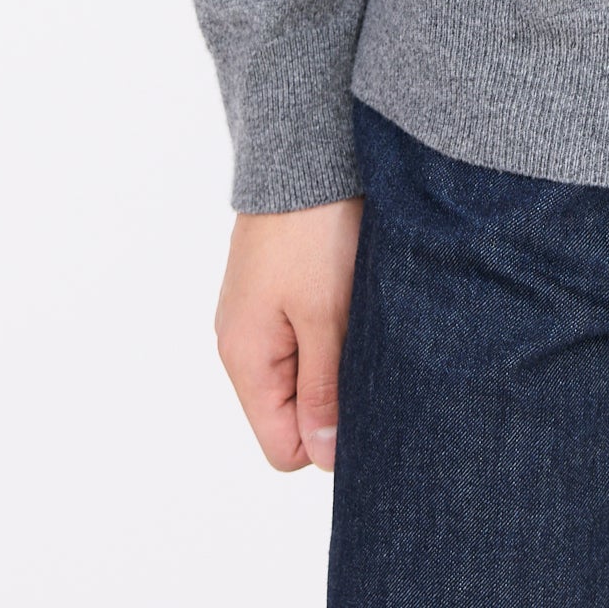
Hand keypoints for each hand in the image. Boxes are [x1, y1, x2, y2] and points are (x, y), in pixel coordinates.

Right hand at [214, 197, 363, 471]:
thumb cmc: (314, 231)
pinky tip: (349, 295)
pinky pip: (302, 337)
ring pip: (302, 373)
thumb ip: (323, 389)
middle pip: (291, 413)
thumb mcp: (326, 315)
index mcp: (245, 359)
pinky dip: (328, 328)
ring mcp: (256, 315)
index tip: (360, 395)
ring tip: (358, 315)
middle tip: (366, 350)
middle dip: (333, 396)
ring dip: (334, 358)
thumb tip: (324, 457)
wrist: (305, 150)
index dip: (325, 437)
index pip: (282, 448)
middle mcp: (242, 343)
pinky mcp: (274, 290)